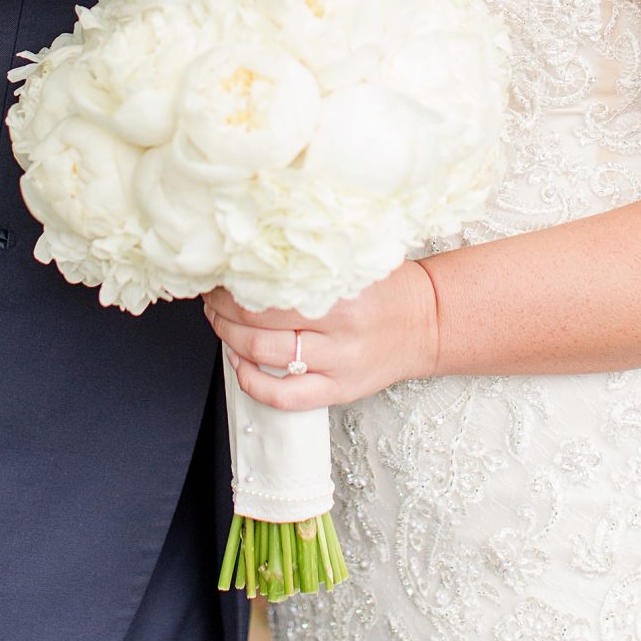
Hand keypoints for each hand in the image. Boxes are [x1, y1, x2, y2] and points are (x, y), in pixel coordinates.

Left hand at [203, 262, 439, 411]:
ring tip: (219, 322)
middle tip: (210, 295)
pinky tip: (239, 364)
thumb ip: (316, 255)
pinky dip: (253, 383)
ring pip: (266, 356)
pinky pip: (285, 397)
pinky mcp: (338, 391)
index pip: (271, 288)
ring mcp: (338, 364)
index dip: (234, 282)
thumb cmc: (388, 286)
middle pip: (261, 322)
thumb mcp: (358, 260)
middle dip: (224, 308)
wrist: (430, 322)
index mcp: (342, 290)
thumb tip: (259, 243)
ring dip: (230, 339)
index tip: (218, 271)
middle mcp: (339, 329)